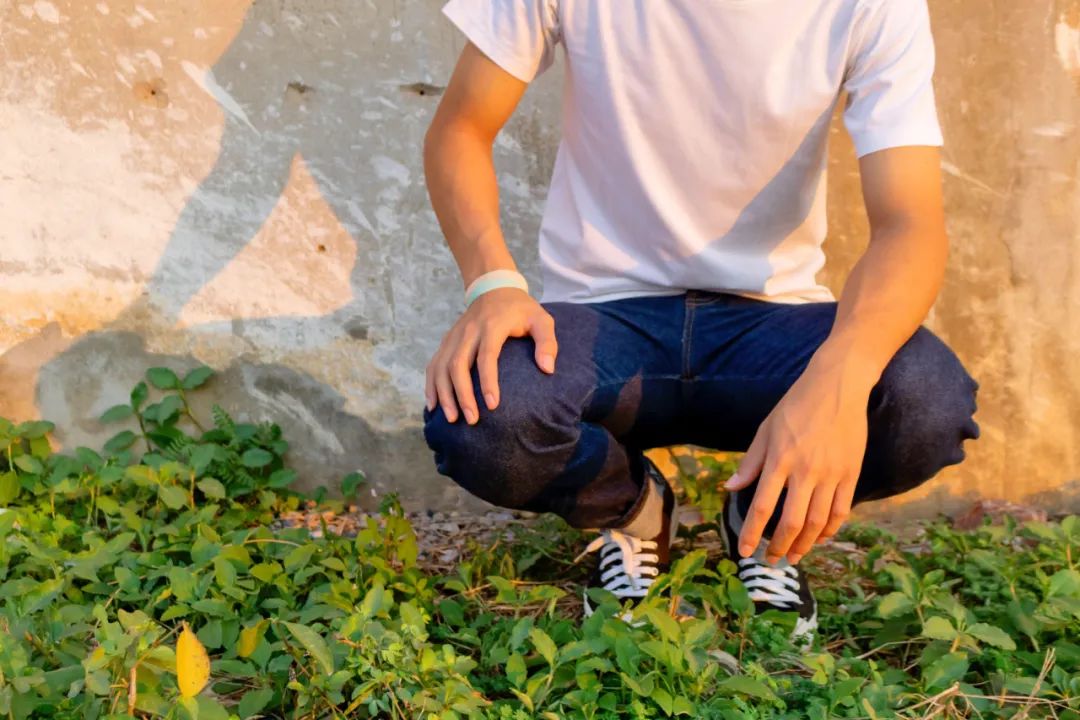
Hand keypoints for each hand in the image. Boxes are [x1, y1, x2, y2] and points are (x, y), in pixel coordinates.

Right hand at [425, 288, 556, 423]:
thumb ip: (547, 342)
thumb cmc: (521, 309)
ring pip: (441, 367)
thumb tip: (547, 369)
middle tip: (471, 419)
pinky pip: (433, 364)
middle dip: (462, 394)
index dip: (488, 382)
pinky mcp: (446, 341)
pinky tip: (433, 405)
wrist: (493, 288)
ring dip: (444, 394)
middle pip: (458, 365)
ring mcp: (454, 336)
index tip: (493, 405)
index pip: (486, 356)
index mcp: (492, 326)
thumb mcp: (541, 319)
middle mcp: (469, 331)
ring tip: (451, 419)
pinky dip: (431, 385)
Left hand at [725, 358, 869, 564]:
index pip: (763, 506)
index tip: (745, 551)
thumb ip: (750, 462)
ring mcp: (831, 473)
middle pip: (792, 521)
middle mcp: (806, 471)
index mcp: (780, 460)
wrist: (837, 386)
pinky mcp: (851, 473)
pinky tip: (820, 538)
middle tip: (771, 561)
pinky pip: (841, 510)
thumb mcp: (766, 429)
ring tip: (793, 557)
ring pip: (818, 521)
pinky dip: (830, 529)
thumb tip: (729, 488)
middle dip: (779, 546)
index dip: (752, 533)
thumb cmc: (796, 406)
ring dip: (804, 544)